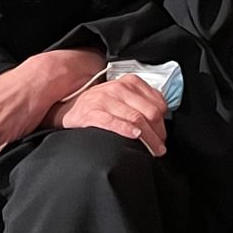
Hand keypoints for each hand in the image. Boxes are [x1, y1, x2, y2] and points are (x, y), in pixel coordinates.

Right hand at [45, 76, 167, 156]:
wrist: (69, 107)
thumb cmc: (100, 104)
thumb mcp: (123, 96)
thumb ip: (142, 103)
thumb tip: (162, 121)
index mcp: (131, 82)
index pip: (158, 103)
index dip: (163, 123)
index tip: (162, 135)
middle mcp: (119, 88)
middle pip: (150, 113)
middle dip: (158, 133)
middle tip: (159, 147)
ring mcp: (105, 99)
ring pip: (136, 119)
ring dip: (148, 138)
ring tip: (152, 150)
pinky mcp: (92, 112)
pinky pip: (113, 122)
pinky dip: (126, 130)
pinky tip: (134, 137)